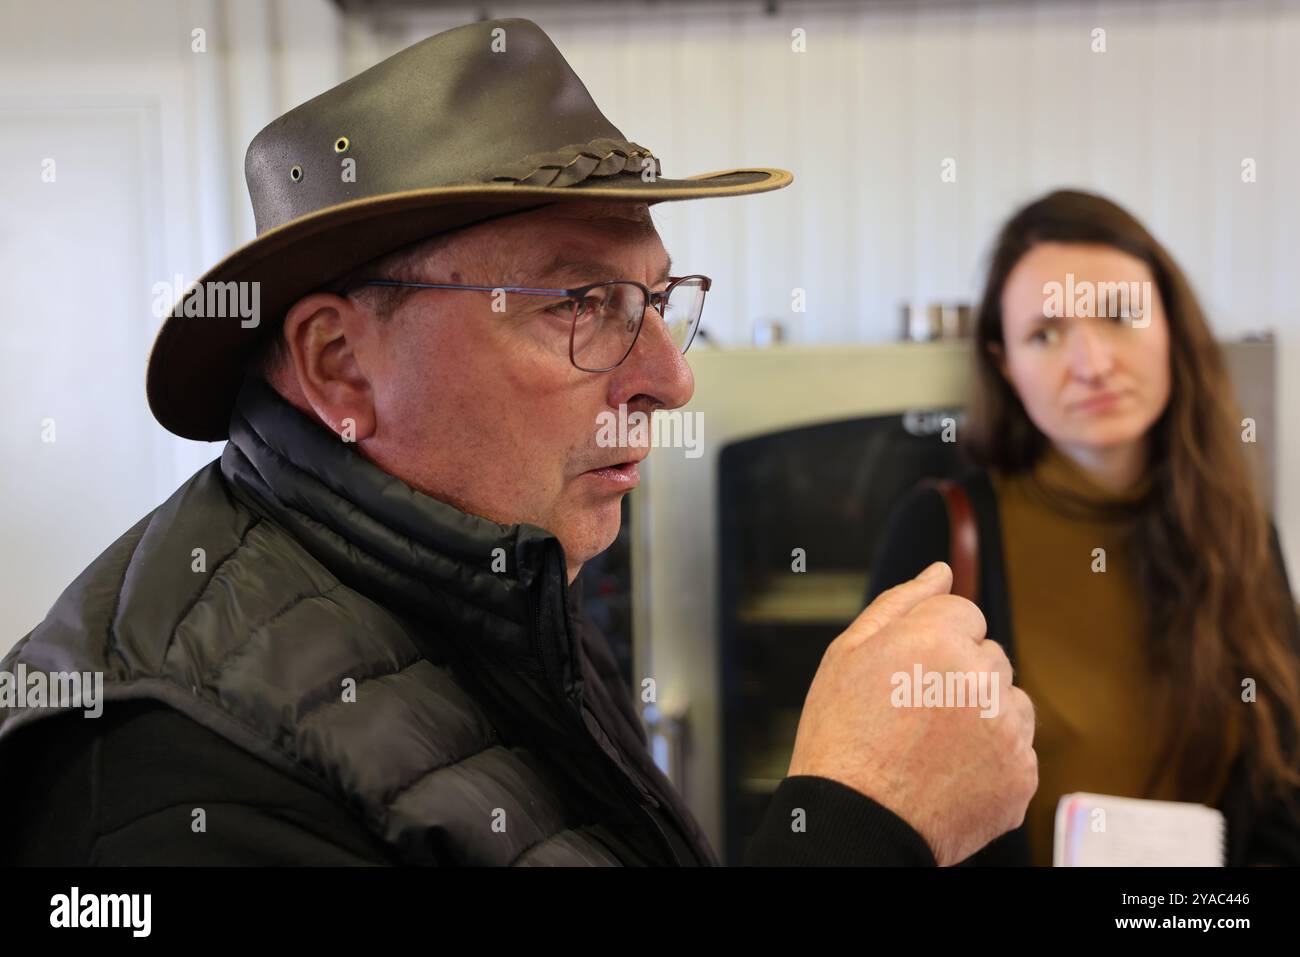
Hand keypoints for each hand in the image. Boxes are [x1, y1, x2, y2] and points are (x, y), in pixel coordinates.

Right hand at [786, 562, 1036, 865]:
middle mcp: (980, 678)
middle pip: (991, 655)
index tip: (907, 676)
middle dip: (960, 675)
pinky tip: (950, 772)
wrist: (854, 823)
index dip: (930, 644)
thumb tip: (940, 571)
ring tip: (933, 745)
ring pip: (1010, 700)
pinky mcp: (1021, 775)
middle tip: (914, 714)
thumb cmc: (842, 738)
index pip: (965, 613)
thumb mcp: (849, 654)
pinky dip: (992, 759)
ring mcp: (1006, 730)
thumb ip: (901, 603)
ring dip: (984, 713)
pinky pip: (1019, 749)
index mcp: (937, 637)